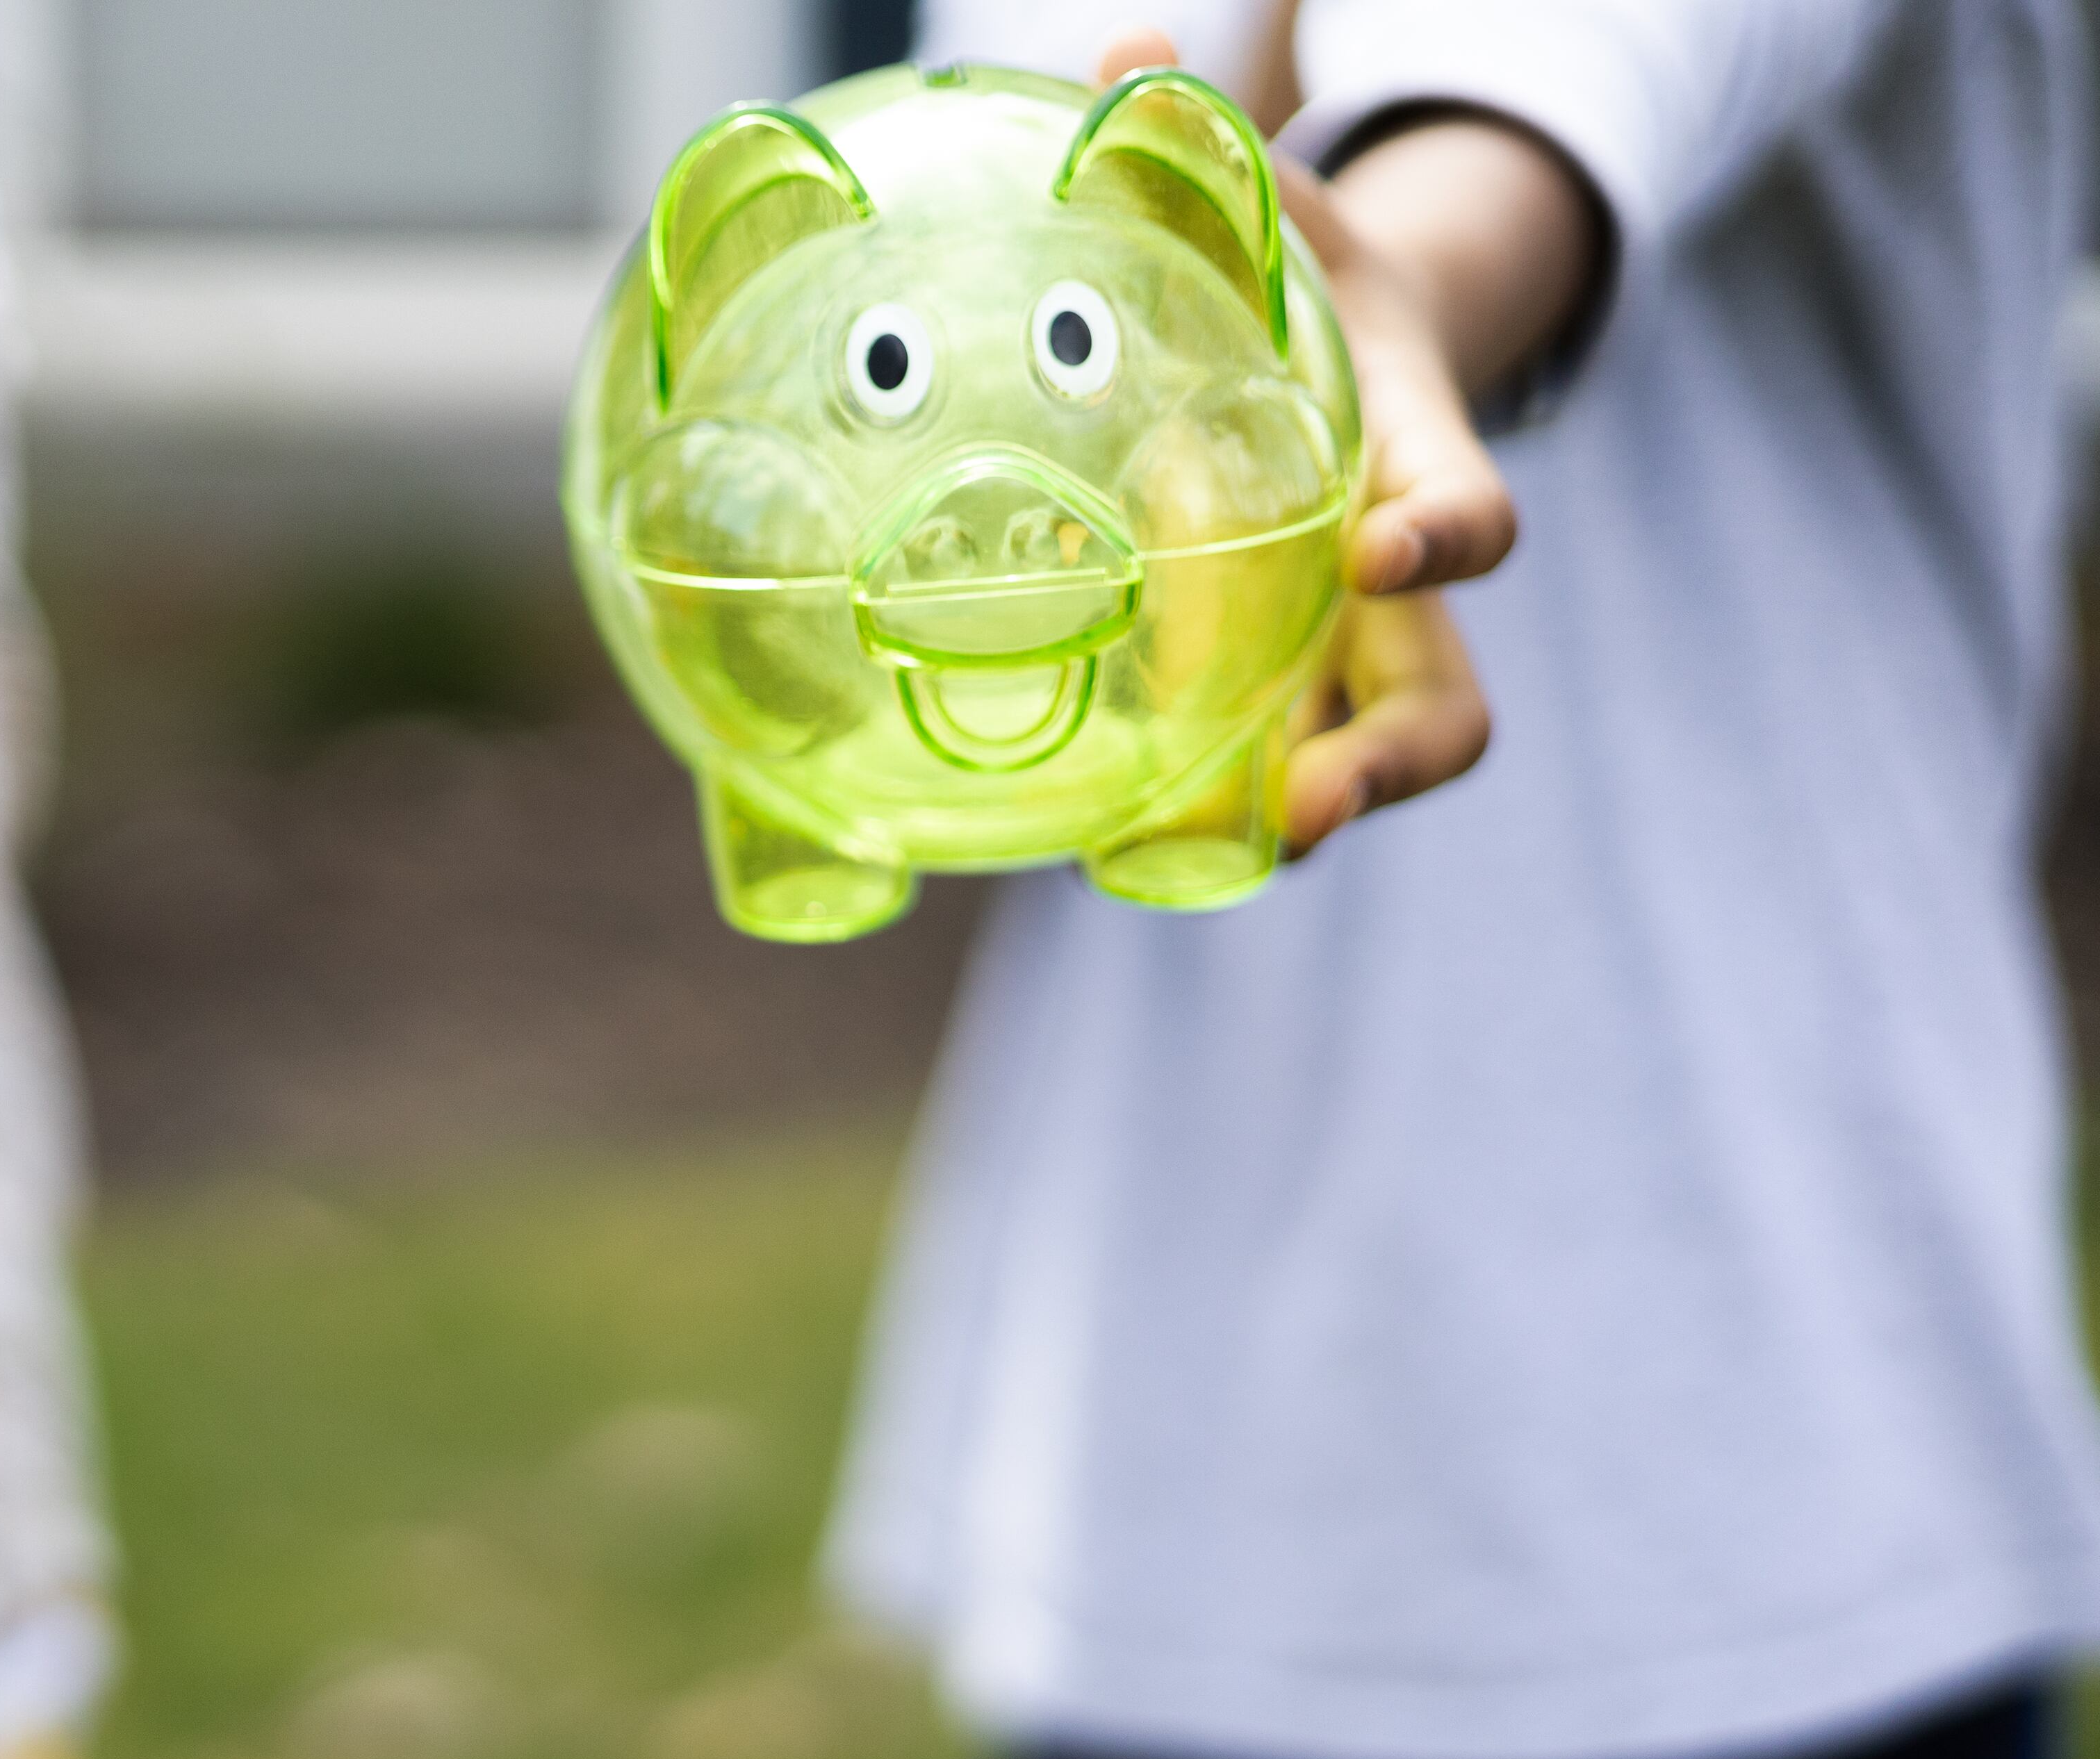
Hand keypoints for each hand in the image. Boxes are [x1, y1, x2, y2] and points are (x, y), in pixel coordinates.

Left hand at [1094, 27, 1538, 845]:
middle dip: (1388, 767)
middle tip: (1305, 806)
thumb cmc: (1297, 268)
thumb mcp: (1264, 200)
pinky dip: (1204, 816)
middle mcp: (1395, 581)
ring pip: (1362, 762)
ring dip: (1300, 821)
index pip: (1469, 514)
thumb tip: (1120, 51)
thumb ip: (1203, 147)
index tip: (1386, 557)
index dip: (1446, 542)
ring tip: (1191, 862)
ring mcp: (1341, 649)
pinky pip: (1258, 770)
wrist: (1331, 335)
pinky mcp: (1273, 687)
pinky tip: (1106, 845)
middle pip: (1445, 704)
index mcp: (1413, 452)